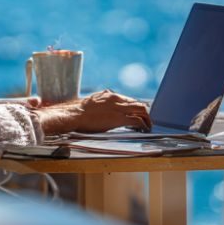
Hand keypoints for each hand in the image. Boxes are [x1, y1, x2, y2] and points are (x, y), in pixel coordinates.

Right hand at [35, 89, 150, 134]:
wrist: (74, 114)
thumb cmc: (79, 111)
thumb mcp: (93, 101)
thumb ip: (102, 101)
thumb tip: (104, 101)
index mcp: (110, 95)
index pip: (129, 99)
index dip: (135, 107)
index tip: (137, 113)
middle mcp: (117, 99)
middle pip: (138, 103)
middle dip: (144, 112)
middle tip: (146, 120)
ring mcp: (119, 108)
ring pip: (141, 109)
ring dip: (147, 118)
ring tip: (148, 126)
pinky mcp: (119, 118)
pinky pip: (137, 120)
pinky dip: (143, 124)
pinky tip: (144, 129)